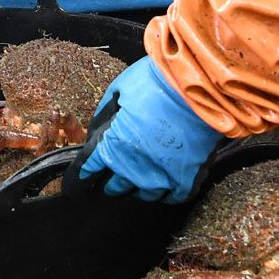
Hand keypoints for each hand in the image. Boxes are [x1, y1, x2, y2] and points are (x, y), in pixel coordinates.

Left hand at [66, 57, 220, 202]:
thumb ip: (104, 114)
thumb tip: (96, 129)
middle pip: (114, 186)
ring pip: (143, 193)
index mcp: (113, 146)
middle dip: (110, 182)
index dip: (81, 176)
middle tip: (110, 179)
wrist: (200, 85)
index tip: (78, 181)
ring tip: (137, 181)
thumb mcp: (119, 90)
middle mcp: (133, 168)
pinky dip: (166, 192)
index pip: (88, 170)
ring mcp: (161, 176)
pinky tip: (164, 185)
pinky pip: (172, 196)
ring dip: (137, 187)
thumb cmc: (157, 82)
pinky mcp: (186, 179)